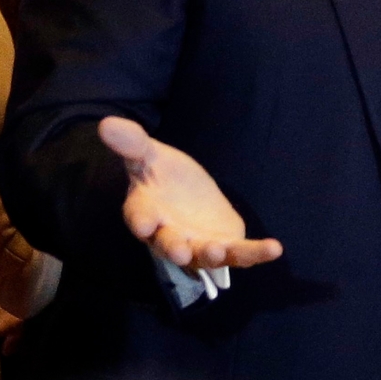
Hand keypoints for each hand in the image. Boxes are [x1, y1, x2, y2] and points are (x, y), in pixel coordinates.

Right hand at [99, 117, 283, 272]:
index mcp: (147, 211)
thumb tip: (106, 123)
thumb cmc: (163, 176)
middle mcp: (169, 234)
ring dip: (213, 255)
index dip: (141, 221)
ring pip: (204, 256)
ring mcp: (197, 245)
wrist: (187, 191)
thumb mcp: (149, 154)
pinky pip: (241, 254)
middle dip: (174, 248)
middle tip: (179, 252)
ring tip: (220, 251)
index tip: (144, 224)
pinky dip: (256, 254)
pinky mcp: (225, 246)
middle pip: (169, 244)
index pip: (138, 217)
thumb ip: (132, 143)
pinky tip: (275, 249)